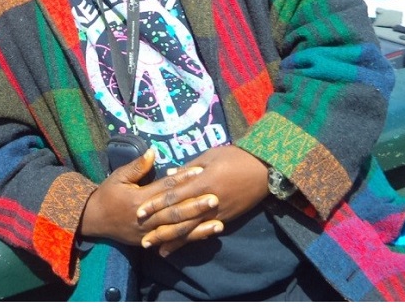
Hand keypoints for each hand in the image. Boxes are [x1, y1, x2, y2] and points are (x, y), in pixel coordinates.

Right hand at [79, 149, 221, 246]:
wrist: (93, 220)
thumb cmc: (107, 194)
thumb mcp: (118, 176)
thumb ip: (137, 166)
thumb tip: (153, 151)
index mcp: (138, 200)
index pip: (165, 189)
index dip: (182, 180)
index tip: (200, 172)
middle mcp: (145, 219)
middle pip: (174, 212)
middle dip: (196, 206)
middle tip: (216, 198)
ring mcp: (148, 234)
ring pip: (177, 231)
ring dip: (198, 227)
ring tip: (219, 222)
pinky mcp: (150, 243)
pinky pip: (173, 242)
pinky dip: (190, 239)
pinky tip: (206, 235)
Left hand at [137, 145, 268, 254]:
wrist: (264, 169)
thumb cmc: (236, 156)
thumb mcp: (211, 155)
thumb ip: (189, 167)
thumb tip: (169, 174)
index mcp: (203, 181)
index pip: (174, 195)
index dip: (156, 204)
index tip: (140, 211)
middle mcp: (208, 200)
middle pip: (180, 217)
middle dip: (160, 228)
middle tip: (142, 238)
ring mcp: (218, 212)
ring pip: (191, 229)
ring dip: (173, 240)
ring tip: (156, 248)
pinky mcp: (226, 218)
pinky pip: (205, 231)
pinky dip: (191, 240)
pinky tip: (181, 246)